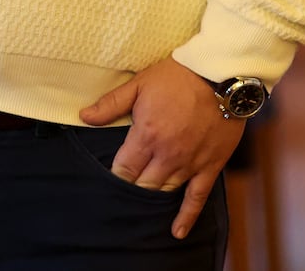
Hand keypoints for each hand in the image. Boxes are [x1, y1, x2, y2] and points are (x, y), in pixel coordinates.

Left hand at [79, 57, 245, 239]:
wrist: (220, 73)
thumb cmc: (178, 76)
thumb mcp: (140, 84)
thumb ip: (111, 103)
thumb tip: (84, 117)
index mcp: (147, 135)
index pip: (124, 169)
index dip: (115, 175)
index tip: (110, 178)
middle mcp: (167, 155)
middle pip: (143, 185)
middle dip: (132, 188)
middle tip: (125, 190)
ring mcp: (189, 163)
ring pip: (165, 192)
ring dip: (153, 198)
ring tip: (142, 205)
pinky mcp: (210, 166)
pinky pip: (197, 197)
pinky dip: (186, 217)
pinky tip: (176, 231)